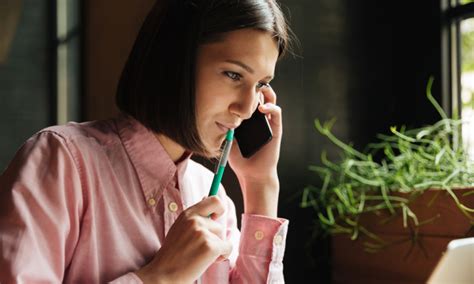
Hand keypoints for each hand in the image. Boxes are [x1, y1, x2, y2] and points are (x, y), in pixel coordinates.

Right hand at [136, 196, 231, 282]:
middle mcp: (195, 221)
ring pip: (223, 238)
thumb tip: (207, 197)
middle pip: (220, 225)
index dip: (220, 208)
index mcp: (188, 214)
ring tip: (199, 256)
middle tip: (201, 248)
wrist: (163, 274)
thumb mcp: (179, 228)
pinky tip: (206, 262)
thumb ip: (194, 217)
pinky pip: (227, 248)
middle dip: (215, 238)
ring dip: (217, 248)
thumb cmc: (172, 254)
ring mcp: (203, 233)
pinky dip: (221, 257)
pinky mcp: (210, 246)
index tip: (217, 217)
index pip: (214, 200)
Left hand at [228, 85, 281, 216]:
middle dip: (254, 86)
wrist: (252, 174)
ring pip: (271, 99)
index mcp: (248, 119)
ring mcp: (268, 122)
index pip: (248, 98)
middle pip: (260, 94)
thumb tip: (215, 113)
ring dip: (265, 91)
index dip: (243, 90)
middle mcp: (259, 118)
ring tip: (256, 90)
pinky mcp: (276, 128)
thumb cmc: (240, 159)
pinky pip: (276, 112)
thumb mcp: (228, 139)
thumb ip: (225, 127)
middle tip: (246, 84)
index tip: (233, 87)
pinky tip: (262, 108)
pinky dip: (271, 106)